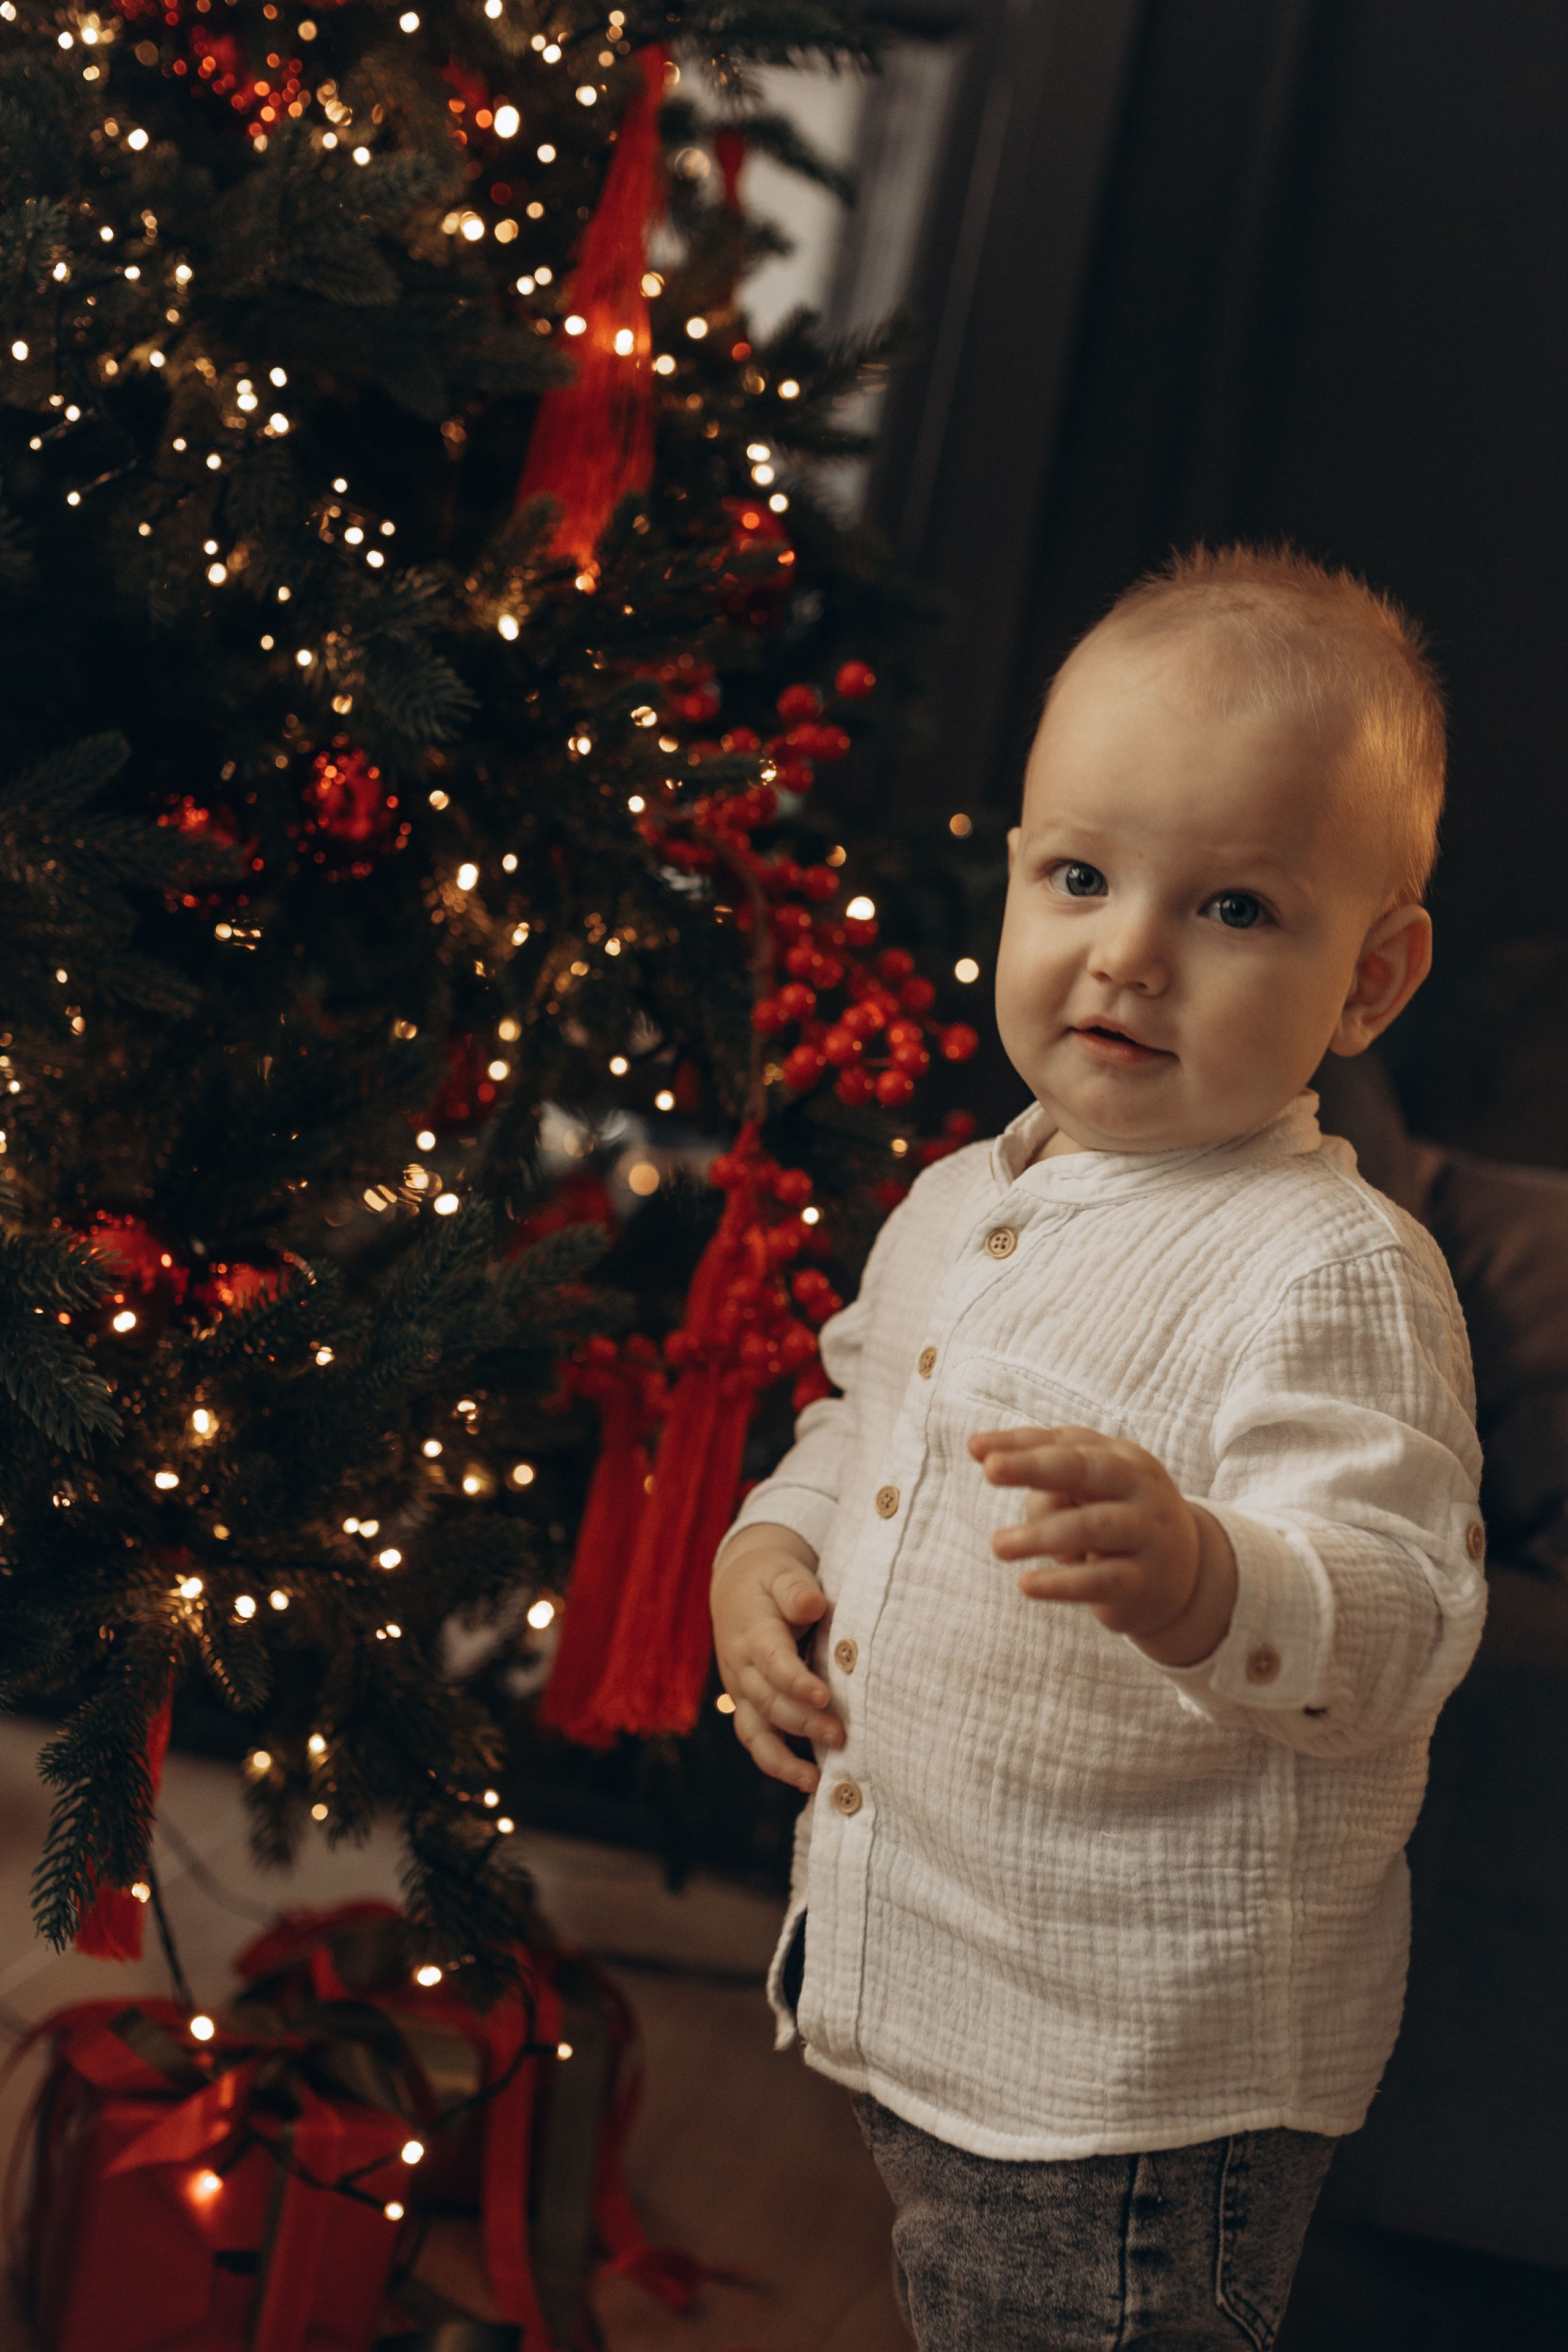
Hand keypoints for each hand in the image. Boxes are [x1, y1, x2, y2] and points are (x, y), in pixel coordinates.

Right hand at [711, 1523, 844, 1792]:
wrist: (737, 1587)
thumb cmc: (771, 1579)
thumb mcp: (782, 1571)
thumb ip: (795, 1588)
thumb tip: (811, 1603)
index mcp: (754, 1633)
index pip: (773, 1662)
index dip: (796, 1681)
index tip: (824, 1696)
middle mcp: (742, 1668)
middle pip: (769, 1702)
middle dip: (803, 1721)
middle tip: (841, 1734)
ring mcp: (741, 1691)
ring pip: (755, 1731)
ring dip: (784, 1758)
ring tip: (815, 1779)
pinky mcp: (746, 1705)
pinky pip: (756, 1740)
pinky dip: (776, 1762)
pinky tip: (807, 1779)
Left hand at [968, 1425, 1237, 1666]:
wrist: (1184, 1573)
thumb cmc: (1114, 1521)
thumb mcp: (1088, 1497)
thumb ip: (1051, 1488)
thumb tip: (1023, 1499)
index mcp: (1120, 1457)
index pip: (1065, 1443)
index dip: (1019, 1444)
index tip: (975, 1447)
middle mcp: (1138, 1487)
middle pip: (1085, 1469)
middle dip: (1035, 1467)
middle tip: (990, 1471)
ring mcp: (1147, 1533)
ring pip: (1093, 1526)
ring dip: (1041, 1534)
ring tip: (998, 1545)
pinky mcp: (1145, 1581)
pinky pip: (1102, 1579)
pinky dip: (1063, 1582)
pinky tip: (1027, 1584)